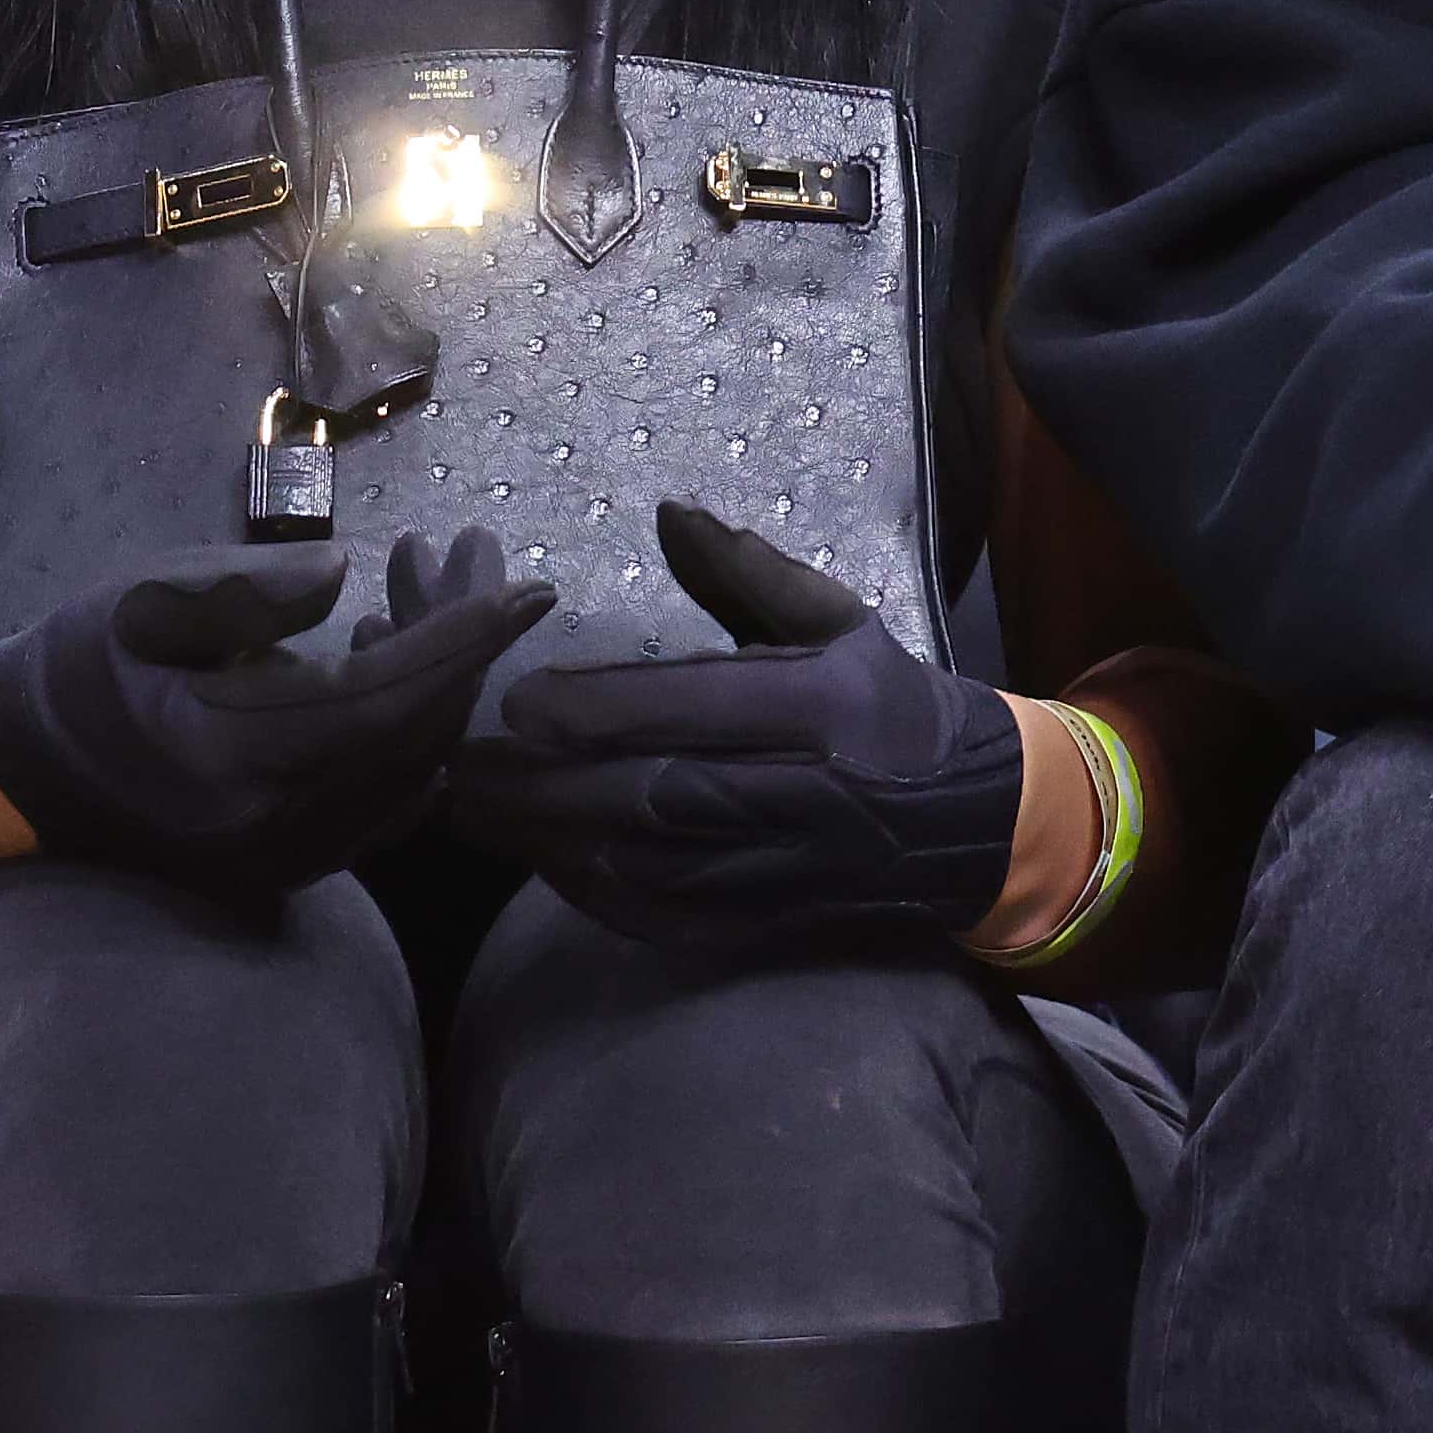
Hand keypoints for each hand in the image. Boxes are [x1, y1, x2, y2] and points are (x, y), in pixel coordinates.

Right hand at [0, 528, 554, 896]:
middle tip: (474, 553)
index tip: (530, 584)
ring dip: (440, 675)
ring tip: (424, 578)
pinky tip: (392, 654)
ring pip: (412, 766)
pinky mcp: (291, 862)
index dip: (467, 639)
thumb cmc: (80, 671)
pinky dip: (412, 723)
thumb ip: (250, 591)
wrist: (15, 772)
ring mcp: (287, 856)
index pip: (389, 700)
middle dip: (463, 640)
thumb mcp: (148, 605)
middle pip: (418, 734)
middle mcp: (275, 825)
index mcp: (236, 758)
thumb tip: (350, 577)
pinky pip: (387, 794)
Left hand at [448, 499, 1035, 944]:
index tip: (516, 702)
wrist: (973, 823)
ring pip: (646, 868)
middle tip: (458, 764)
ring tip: (471, 808)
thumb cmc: (888, 704)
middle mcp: (803, 797)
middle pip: (653, 799)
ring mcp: (782, 871)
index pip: (696, 712)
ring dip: (548, 842)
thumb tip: (667, 511)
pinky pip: (662, 917)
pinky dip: (590, 893)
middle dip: (545, 786)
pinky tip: (539, 859)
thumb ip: (748, 571)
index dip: (600, 711)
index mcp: (826, 710)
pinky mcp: (764, 921)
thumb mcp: (840, 618)